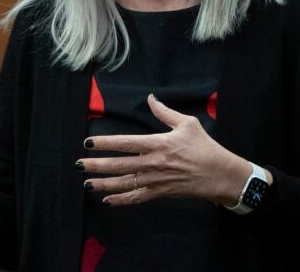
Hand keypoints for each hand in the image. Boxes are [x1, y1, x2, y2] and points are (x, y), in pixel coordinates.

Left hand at [78, 94, 253, 206]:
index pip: (124, 143)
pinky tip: (107, 201)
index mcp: (157, 144)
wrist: (220, 175)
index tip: (88, 143)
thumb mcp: (187, 123)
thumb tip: (150, 98)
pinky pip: (136, 198)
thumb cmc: (204, 147)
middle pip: (118, 165)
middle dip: (96, 165)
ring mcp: (155, 180)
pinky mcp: (160, 193)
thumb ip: (165, 112)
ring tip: (86, 183)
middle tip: (79, 164)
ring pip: (123, 183)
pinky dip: (121, 201)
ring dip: (103, 184)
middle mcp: (152, 163)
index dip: (104, 143)